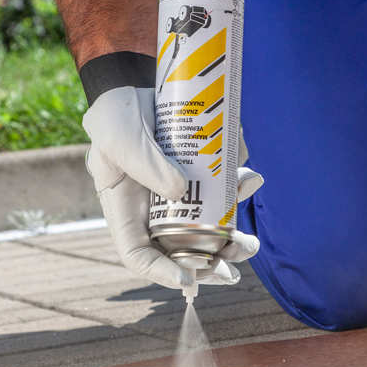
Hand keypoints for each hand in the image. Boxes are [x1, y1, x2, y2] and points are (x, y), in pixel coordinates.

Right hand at [83, 86, 262, 289]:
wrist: (136, 87)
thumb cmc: (116, 118)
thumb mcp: (120, 140)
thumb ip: (146, 164)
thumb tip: (182, 192)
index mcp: (128, 213)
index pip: (140, 256)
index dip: (162, 273)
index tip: (188, 279)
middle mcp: (157, 212)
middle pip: (183, 251)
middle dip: (211, 264)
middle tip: (232, 265)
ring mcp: (183, 195)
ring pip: (209, 229)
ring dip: (233, 240)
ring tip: (250, 243)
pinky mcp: (203, 175)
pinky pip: (224, 192)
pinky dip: (240, 190)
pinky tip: (250, 180)